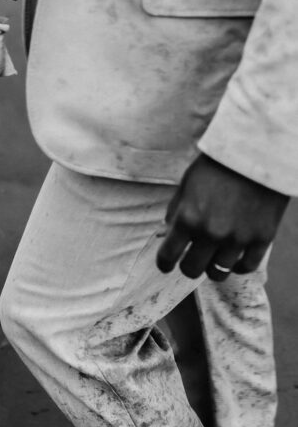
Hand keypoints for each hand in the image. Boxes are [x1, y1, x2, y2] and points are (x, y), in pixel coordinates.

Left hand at [156, 154, 289, 280]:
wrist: (256, 153)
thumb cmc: (216, 167)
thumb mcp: (186, 186)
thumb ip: (175, 213)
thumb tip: (166, 236)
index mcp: (187, 218)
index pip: (167, 256)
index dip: (164, 263)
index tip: (166, 264)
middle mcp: (211, 232)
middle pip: (192, 270)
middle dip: (188, 266)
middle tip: (191, 259)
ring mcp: (237, 238)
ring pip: (218, 273)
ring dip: (212, 267)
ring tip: (214, 258)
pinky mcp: (261, 239)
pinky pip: (246, 267)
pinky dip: (238, 266)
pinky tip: (234, 258)